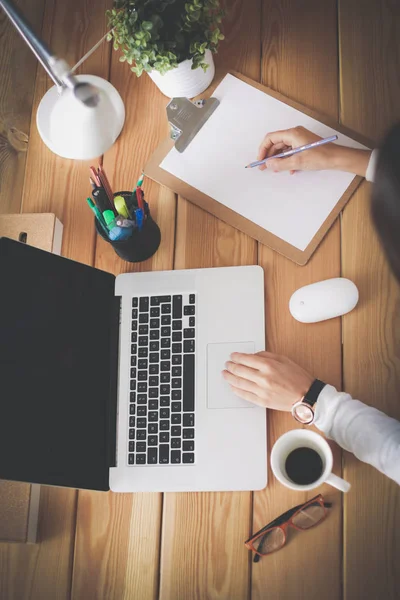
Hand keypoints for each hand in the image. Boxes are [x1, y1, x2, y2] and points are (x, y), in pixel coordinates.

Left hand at [222, 351, 313, 410]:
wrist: (306, 395)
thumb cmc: (297, 377)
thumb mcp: (283, 359)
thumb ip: (266, 355)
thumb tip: (252, 356)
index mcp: (268, 365)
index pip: (246, 359)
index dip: (236, 357)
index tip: (232, 356)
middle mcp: (263, 378)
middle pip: (240, 370)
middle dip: (230, 366)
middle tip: (227, 364)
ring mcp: (261, 391)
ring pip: (239, 383)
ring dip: (229, 378)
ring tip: (225, 374)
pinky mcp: (262, 401)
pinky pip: (244, 395)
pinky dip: (236, 390)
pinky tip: (233, 386)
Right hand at [256, 125, 370, 176]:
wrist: (335, 158)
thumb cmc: (320, 156)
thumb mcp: (297, 162)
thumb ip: (280, 164)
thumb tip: (268, 164)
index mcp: (292, 134)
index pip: (270, 138)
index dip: (263, 149)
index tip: (260, 160)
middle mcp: (294, 133)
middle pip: (276, 143)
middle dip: (269, 155)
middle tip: (264, 167)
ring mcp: (299, 138)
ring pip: (283, 148)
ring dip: (278, 159)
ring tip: (275, 169)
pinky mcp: (303, 144)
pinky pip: (290, 151)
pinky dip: (286, 159)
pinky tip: (288, 169)